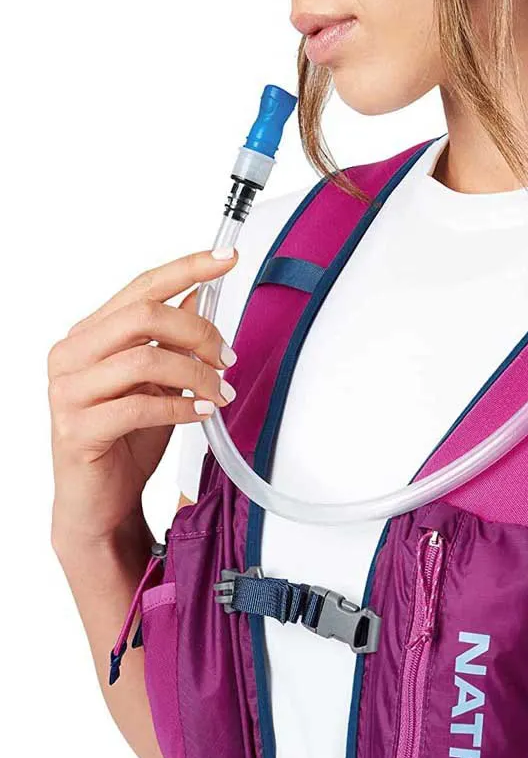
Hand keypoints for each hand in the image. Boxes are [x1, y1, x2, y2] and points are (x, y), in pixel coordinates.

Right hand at [48, 248, 239, 548]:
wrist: (100, 501)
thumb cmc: (128, 437)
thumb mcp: (159, 379)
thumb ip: (171, 339)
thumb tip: (201, 295)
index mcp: (90, 334)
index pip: (143, 286)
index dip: (188, 268)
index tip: (228, 257)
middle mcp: (71, 354)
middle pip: (145, 315)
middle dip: (200, 332)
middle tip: (228, 358)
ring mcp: (68, 392)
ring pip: (145, 358)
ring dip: (198, 374)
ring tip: (221, 393)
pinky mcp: (77, 429)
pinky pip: (140, 406)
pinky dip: (183, 406)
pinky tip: (204, 412)